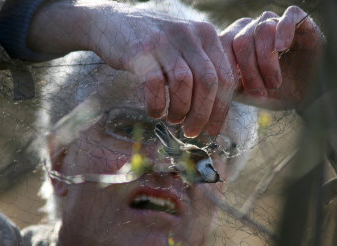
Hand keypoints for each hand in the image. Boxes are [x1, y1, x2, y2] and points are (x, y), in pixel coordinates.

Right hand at [28, 1, 237, 136]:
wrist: (111, 23)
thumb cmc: (153, 45)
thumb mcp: (184, 47)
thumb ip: (202, 69)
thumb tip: (215, 112)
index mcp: (206, 35)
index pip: (225, 77)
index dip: (221, 109)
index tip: (212, 130)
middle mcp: (189, 34)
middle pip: (208, 82)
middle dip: (202, 114)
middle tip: (192, 131)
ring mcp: (164, 40)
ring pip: (184, 83)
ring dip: (180, 110)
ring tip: (172, 120)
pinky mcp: (140, 50)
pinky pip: (155, 85)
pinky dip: (157, 105)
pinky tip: (154, 112)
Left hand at [220, 6, 323, 109]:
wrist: (308, 96)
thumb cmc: (275, 94)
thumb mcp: (247, 93)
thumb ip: (229, 86)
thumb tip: (212, 86)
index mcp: (236, 42)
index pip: (222, 46)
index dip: (227, 68)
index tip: (233, 91)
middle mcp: (253, 29)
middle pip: (241, 41)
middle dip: (249, 71)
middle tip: (259, 93)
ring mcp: (275, 23)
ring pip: (262, 30)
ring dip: (267, 62)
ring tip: (275, 84)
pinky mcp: (300, 21)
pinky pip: (289, 15)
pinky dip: (284, 30)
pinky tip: (282, 47)